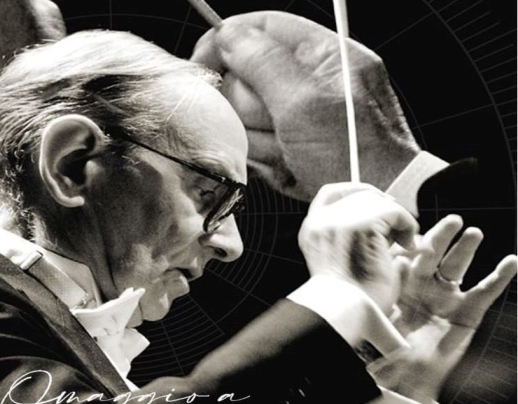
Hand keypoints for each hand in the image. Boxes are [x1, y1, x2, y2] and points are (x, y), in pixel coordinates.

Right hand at [190, 11, 419, 200]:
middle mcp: (312, 81)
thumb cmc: (353, 152)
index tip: (201, 62)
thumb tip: (229, 36)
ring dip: (262, 140)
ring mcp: (302, 117)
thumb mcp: (304, 102)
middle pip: (249, 79)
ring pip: (250, 119)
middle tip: (273, 126)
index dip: (226, 41)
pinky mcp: (294, 147)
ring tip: (290, 153)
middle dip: (251, 108)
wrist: (378, 201)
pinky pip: (260, 148)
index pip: (263, 27)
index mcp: (324, 54)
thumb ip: (263, 64)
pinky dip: (270, 162)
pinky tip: (292, 168)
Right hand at [298, 183, 418, 309]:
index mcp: (311, 230)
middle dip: (383, 208)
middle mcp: (321, 221)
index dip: (356, 191)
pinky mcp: (362, 225)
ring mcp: (339, 221)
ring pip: (378, 201)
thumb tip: (379, 211)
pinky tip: (406, 246)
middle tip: (398, 231)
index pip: (330, 194)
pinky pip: (394, 212)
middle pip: (358, 194)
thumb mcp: (338, 258)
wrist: (347, 312)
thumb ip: (348, 234)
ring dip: (396, 219)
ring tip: (401, 244)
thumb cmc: (348, 296)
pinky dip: (406, 225)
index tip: (378, 200)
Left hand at [370, 215, 517, 401]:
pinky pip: (484, 293)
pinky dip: (499, 277)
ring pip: (456, 268)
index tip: (410, 228)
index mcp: (399, 286)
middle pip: (433, 255)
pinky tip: (511, 261)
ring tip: (473, 233)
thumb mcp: (380, 317)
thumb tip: (395, 261)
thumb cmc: (386, 351)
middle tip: (451, 220)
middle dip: (441, 237)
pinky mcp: (467, 315)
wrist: (404, 381)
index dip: (409, 242)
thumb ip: (385, 289)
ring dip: (466, 250)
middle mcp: (424, 288)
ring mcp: (446, 299)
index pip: (406, 256)